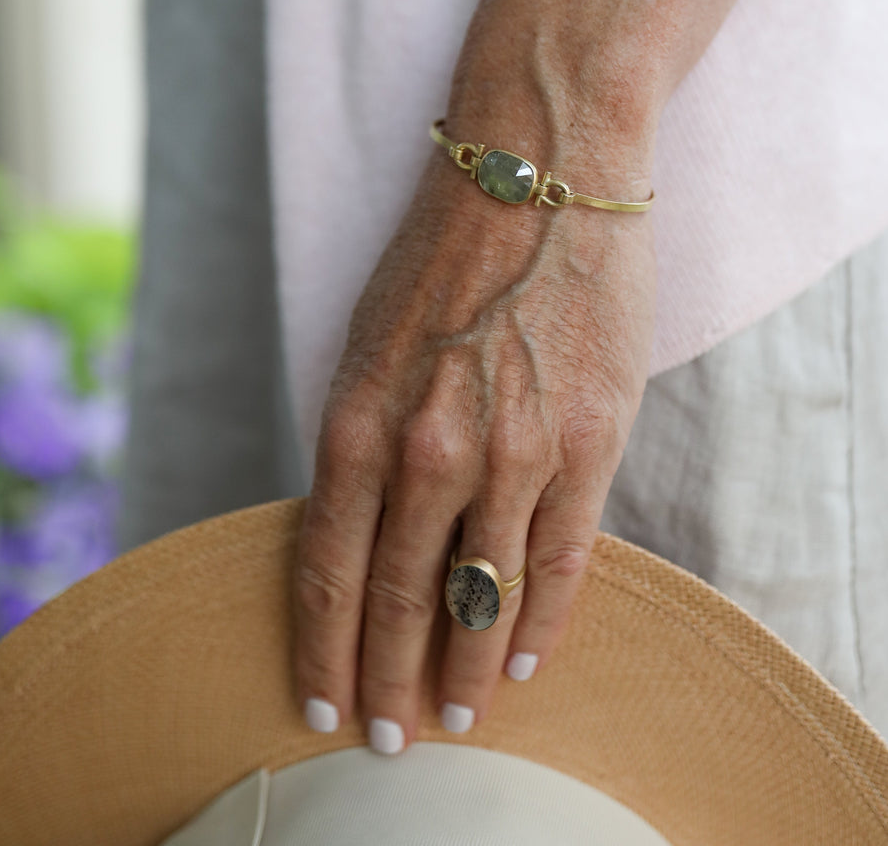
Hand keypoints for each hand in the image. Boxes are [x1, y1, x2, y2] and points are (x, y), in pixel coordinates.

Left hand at [292, 0, 762, 750]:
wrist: (537, 171)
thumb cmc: (445, 253)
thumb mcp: (369, 341)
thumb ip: (365, 438)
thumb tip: (367, 526)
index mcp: (359, 418)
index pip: (327, 566)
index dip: (324, 645)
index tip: (322, 700)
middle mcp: (430, 449)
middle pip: (399, 598)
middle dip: (389, 679)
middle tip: (388, 739)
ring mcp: (515, 451)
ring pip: (483, 595)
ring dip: (468, 667)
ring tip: (459, 715)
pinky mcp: (588, 441)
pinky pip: (562, 559)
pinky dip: (542, 620)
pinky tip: (529, 659)